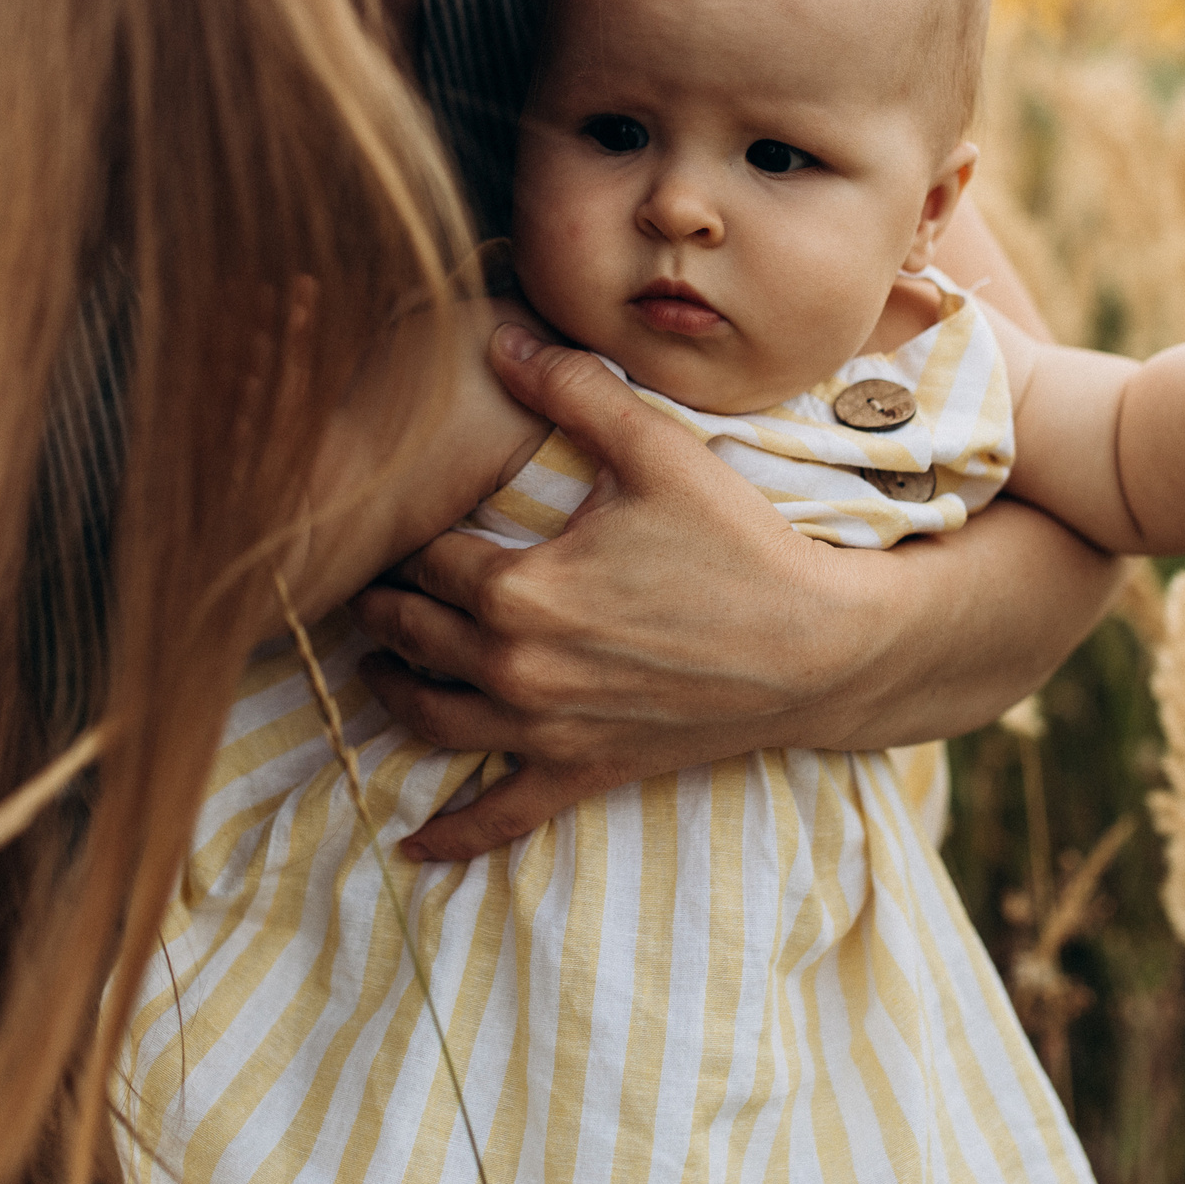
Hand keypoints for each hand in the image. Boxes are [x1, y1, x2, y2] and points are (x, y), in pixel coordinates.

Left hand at [353, 324, 859, 861]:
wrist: (819, 647)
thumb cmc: (741, 544)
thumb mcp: (659, 451)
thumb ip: (573, 390)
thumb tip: (500, 337)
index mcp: (520, 588)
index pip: (425, 555)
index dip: (401, 530)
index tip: (385, 512)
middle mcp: (517, 667)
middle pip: (413, 632)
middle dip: (382, 602)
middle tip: (365, 575)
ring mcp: (547, 729)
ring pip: (431, 716)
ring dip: (391, 688)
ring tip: (375, 661)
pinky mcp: (582, 771)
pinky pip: (501, 815)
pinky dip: (452, 835)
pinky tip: (412, 846)